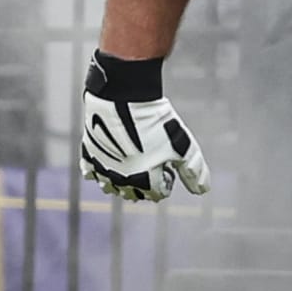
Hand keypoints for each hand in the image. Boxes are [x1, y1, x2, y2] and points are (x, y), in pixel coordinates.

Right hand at [80, 51, 210, 201]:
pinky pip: (90, 172)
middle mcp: (121, 181)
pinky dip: (98, 170)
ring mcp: (102, 169)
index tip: (169, 163)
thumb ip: (193, 170)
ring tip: (131, 162)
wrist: (124, 96)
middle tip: (152, 160)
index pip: (159, 194)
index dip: (168, 179)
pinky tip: (108, 161)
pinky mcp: (89, 154)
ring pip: (111, 187)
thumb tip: (202, 190)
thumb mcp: (182, 146)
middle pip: (135, 194)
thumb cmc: (155, 121)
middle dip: (145, 182)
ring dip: (122, 180)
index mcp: (144, 183)